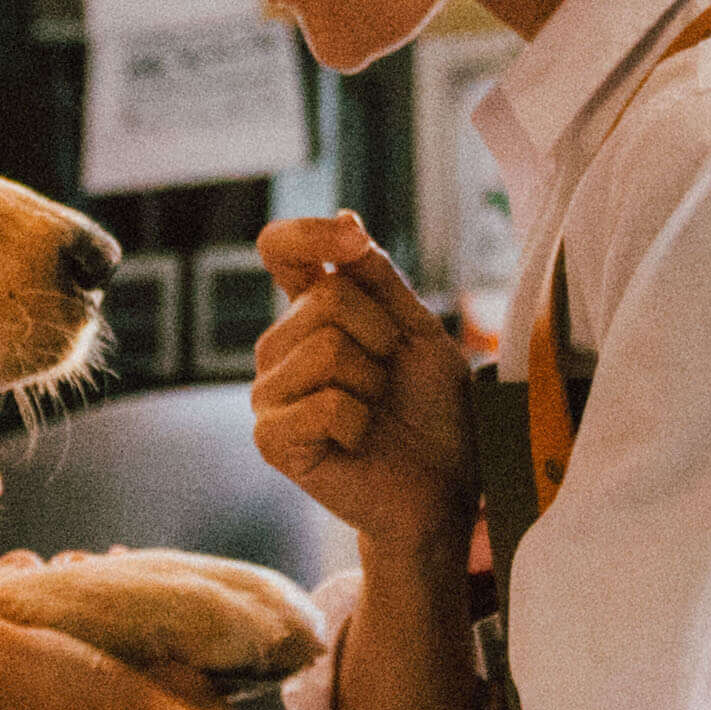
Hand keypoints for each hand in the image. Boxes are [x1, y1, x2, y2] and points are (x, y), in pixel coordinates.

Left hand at [0, 539, 160, 709]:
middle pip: (3, 614)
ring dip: (62, 575)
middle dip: (25, 578)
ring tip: (78, 562)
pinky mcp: (98, 662)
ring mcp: (59, 676)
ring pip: (47, 607)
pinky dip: (97, 582)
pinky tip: (111, 560)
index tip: (4, 570)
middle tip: (39, 568)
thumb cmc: (65, 697)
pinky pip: (87, 611)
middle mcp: (14, 691)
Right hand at [250, 214, 471, 560]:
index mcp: (310, 315)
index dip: (308, 234)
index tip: (352, 242)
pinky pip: (322, 404)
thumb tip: (345, 219)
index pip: (281, 250)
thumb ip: (379, 279)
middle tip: (390, 379)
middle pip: (326, 300)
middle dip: (381, 335)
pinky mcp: (272, 440)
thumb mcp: (419, 332)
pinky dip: (358, 422)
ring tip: (375, 410)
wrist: (440, 490)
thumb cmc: (432, 414)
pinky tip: (357, 440)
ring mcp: (270, 395)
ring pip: (325, 349)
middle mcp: (280, 349)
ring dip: (373, 382)